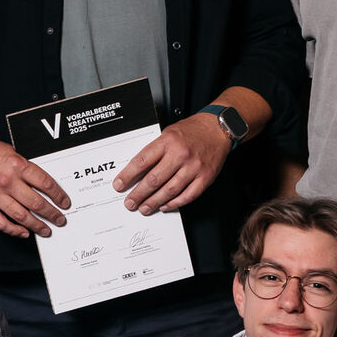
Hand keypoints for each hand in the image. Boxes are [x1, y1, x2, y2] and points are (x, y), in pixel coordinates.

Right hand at [0, 129, 68, 237]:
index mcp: (17, 165)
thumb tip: (41, 186)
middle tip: (60, 220)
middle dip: (52, 214)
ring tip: (46, 230)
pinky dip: (14, 230)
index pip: (46, 184)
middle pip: (36, 203)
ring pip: (21, 216)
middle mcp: (7, 181)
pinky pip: (1, 223)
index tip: (64, 203)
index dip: (59, 196)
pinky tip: (23, 232)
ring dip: (37, 226)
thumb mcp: (11, 152)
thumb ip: (25, 169)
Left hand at [115, 114, 233, 215]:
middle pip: (154, 179)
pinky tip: (165, 206)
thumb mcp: (168, 133)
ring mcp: (194, 167)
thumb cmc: (192, 131)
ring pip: (169, 190)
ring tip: (144, 208)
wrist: (218, 128)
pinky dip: (174, 203)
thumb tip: (136, 171)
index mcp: (167, 142)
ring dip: (154, 202)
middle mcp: (180, 154)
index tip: (119, 185)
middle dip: (139, 194)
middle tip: (130, 203)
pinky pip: (188, 195)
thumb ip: (154, 151)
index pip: (142, 162)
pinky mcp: (205, 177)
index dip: (128, 176)